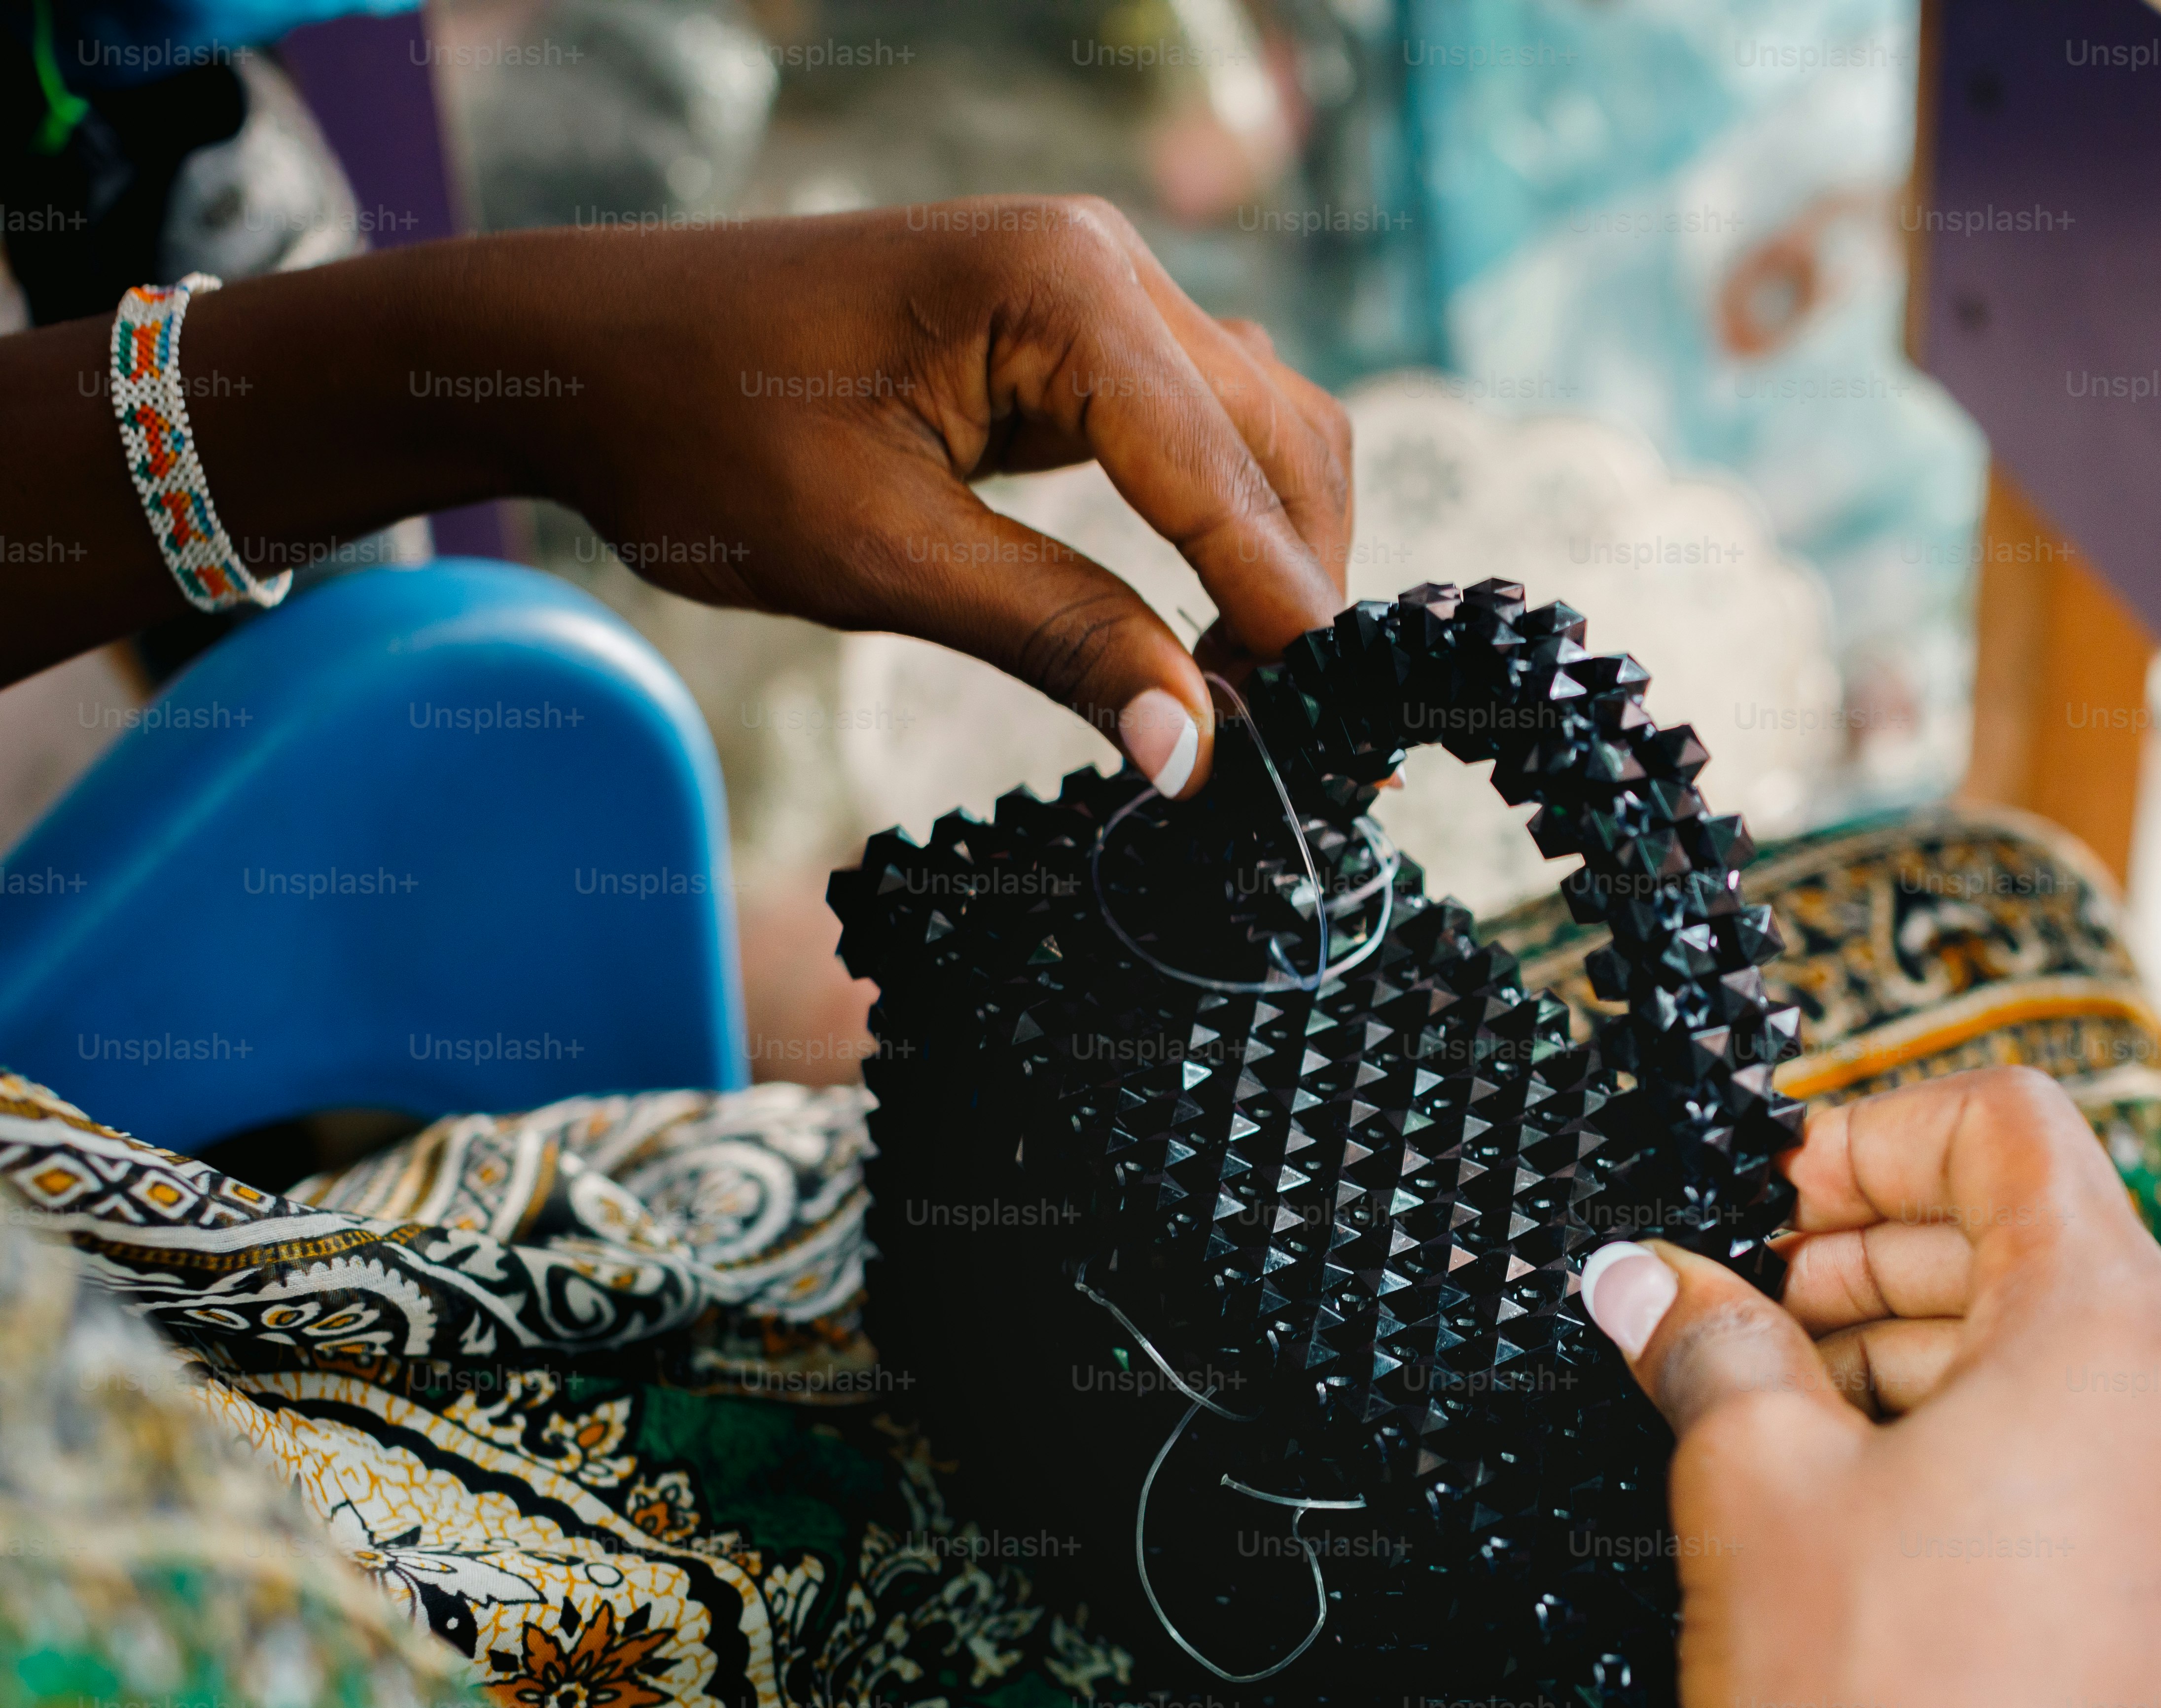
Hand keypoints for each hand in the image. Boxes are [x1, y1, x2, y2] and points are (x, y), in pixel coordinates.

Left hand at [477, 202, 1350, 796]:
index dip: (1289, 621)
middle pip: (1283, 445)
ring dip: (1278, 561)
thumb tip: (1195, 751)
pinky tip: (1211, 622)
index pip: (1228, 477)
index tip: (1333, 746)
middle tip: (1310, 744)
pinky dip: (1229, 524)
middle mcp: (1105, 263)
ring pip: (1264, 435)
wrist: (586, 350)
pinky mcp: (1076, 330)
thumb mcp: (880, 558)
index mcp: (1060, 289)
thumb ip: (1058, 639)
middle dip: (1305, 594)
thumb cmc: (699, 434)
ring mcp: (1097, 287)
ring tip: (1264, 697)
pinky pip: (1203, 428)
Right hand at [1577, 1067, 2160, 1707]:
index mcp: (2113, 1326)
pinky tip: (1845, 1494)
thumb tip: (1646, 1275)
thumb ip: (1707, 1345)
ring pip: (2047, 1349)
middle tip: (1744, 1299)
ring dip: (1904, 1343)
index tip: (1761, 1194)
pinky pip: (2073, 1452)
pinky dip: (1962, 1433)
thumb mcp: (1755, 1484)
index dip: (1869, 1133)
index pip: (2011, 1127)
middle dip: (1873, 1246)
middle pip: (2032, 1232)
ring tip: (1771, 1401)